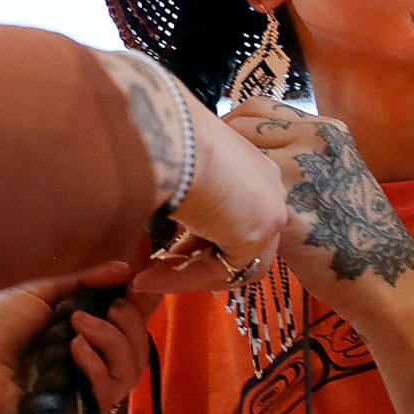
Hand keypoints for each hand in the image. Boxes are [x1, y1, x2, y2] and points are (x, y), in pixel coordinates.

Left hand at [0, 263, 156, 413]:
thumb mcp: (37, 294)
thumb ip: (83, 282)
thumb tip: (126, 268)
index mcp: (76, 335)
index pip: (125, 327)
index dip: (137, 309)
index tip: (135, 288)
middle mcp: (84, 366)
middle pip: (135, 351)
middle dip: (130, 324)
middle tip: (110, 309)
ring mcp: (81, 395)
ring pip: (128, 373)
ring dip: (113, 342)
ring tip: (80, 328)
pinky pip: (108, 396)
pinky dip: (97, 368)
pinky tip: (75, 350)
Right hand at [100, 51, 286, 293]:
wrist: (169, 135)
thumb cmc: (162, 138)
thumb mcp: (175, 167)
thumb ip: (183, 192)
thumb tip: (160, 208)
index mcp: (251, 165)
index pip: (233, 214)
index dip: (198, 237)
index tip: (165, 248)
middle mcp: (268, 184)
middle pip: (236, 241)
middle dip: (193, 258)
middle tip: (155, 266)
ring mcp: (270, 207)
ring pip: (230, 260)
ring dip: (183, 273)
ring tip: (143, 276)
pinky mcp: (260, 230)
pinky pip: (221, 270)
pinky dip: (182, 278)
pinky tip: (146, 276)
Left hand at [220, 97, 413, 318]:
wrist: (383, 274)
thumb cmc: (359, 231)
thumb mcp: (339, 173)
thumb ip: (301, 153)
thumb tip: (253, 148)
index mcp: (326, 130)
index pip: (259, 108)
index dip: (231, 124)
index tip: (218, 144)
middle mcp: (313, 142)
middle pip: (239, 126)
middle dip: (215, 147)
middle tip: (202, 172)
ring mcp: (299, 175)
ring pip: (232, 160)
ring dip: (213, 175)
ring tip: (205, 196)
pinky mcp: (283, 212)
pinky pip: (232, 201)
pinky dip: (215, 211)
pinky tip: (208, 226)